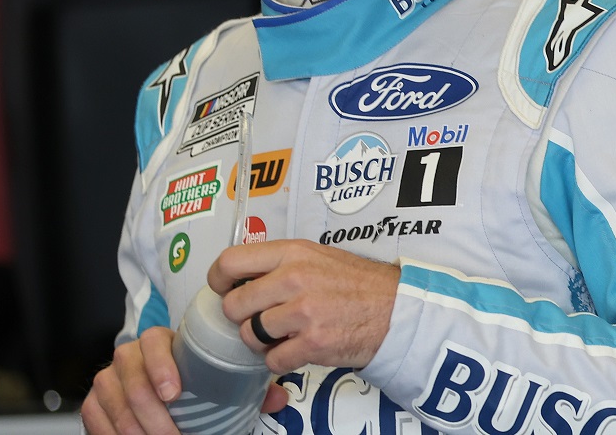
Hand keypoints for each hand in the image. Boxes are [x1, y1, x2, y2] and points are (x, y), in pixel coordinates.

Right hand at [80, 326, 289, 432]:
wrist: (159, 392)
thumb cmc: (192, 384)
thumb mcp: (217, 382)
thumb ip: (247, 388)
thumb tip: (278, 398)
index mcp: (162, 343)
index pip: (153, 341)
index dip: (160, 365)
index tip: (173, 393)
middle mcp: (131, 356)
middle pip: (130, 374)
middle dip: (150, 411)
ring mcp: (109, 377)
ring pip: (111, 397)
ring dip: (133, 426)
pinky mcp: (95, 400)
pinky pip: (94, 414)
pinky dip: (110, 431)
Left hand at [209, 238, 400, 372]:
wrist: (396, 310)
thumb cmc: (359, 284)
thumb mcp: (319, 256)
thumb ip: (282, 263)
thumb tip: (243, 278)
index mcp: (292, 253)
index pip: (230, 261)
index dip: (218, 280)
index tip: (223, 290)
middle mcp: (294, 278)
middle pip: (235, 305)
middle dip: (242, 317)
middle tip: (260, 319)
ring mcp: (303, 312)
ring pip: (251, 335)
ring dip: (262, 342)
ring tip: (282, 336)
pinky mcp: (312, 343)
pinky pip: (273, 361)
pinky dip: (281, 362)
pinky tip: (297, 350)